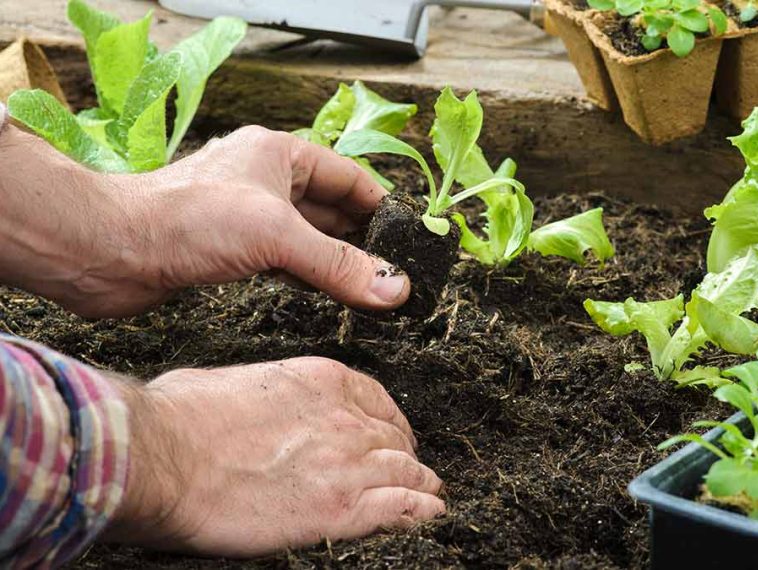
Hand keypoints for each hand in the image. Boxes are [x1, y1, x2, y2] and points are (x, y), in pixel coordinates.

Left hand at [0, 124, 408, 317]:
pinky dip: (308, 276)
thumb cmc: (187, 220)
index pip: (348, 177)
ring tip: (372, 287)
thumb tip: (395, 287)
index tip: (409, 238)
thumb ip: (339, 264)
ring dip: (337, 261)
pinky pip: (284, 260)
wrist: (112, 251)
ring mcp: (247, 216)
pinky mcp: (230, 249)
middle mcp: (264, 180)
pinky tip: (327, 294)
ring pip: (308, 237)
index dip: (380, 205)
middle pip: (331, 209)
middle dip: (363, 239)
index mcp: (279, 154)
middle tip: (397, 271)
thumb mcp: (277, 235)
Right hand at [107, 357, 444, 555]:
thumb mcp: (232, 381)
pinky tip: (429, 514)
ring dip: (420, 483)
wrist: (162, 456)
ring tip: (429, 492)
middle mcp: (343, 419)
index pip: (377, 400)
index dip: (390, 421)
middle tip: (407, 468)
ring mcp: (346, 464)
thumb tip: (256, 404)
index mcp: (321, 381)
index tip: (391, 434)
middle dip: (403, 454)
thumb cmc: (181, 416)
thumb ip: (265, 392)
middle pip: (394, 438)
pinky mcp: (339, 510)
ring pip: (405, 472)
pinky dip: (420, 511)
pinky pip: (400, 508)